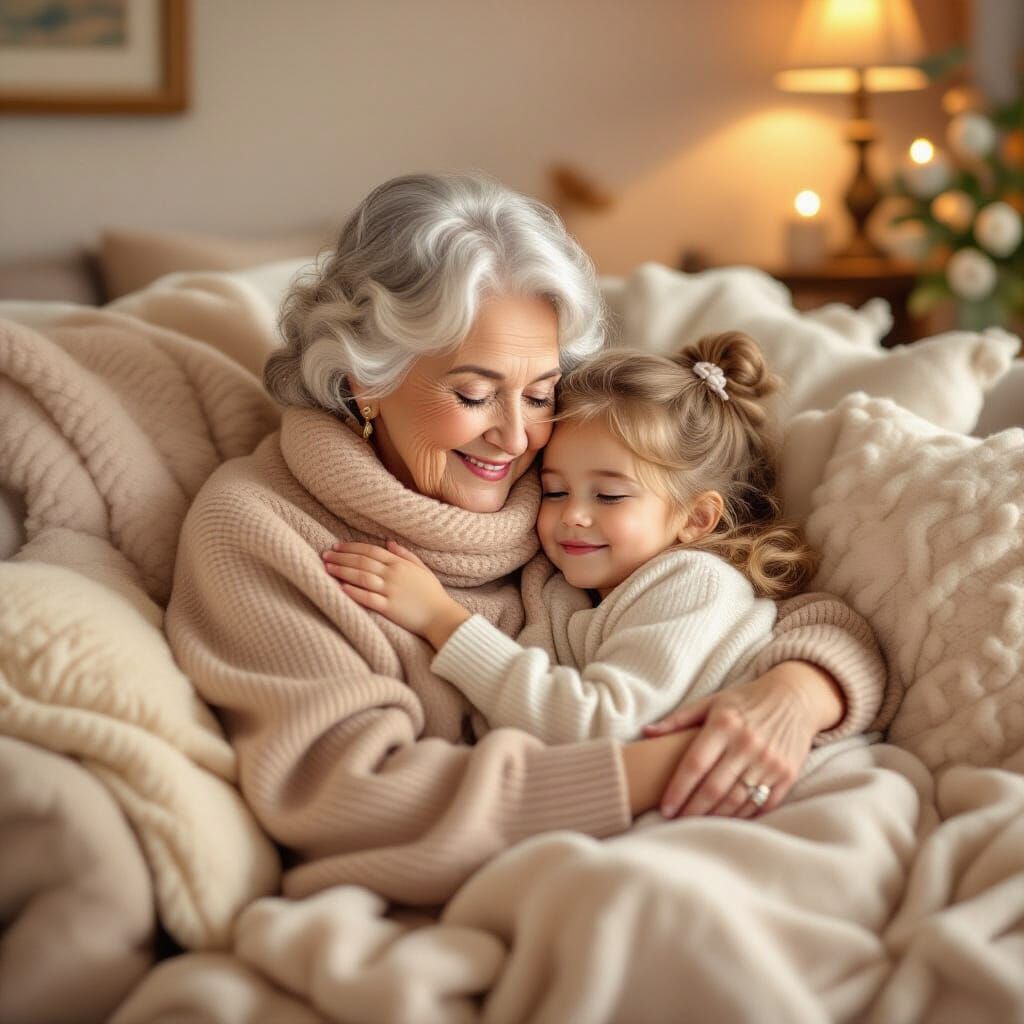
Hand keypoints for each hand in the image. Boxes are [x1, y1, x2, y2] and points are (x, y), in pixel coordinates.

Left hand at [322, 540, 469, 644]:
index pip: (371, 551)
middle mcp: (393, 575)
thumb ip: (405, 554)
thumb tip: (389, 542)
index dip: (352, 547)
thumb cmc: (432, 593)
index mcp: (400, 564)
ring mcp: (391, 591)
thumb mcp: (421, 569)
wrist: (441, 616)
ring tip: (327, 568)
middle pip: (362, 562)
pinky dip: (354, 592)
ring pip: (361, 577)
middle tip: (325, 555)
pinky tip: (341, 587)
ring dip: (342, 571)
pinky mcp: (389, 608)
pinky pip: (368, 598)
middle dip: (341, 557)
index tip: (337, 546)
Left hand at [641, 661, 842, 819]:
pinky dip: (742, 815)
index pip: (694, 765)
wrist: (795, 697)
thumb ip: (678, 720)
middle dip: (692, 810)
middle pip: (714, 788)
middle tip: (676, 821)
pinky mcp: (787, 774)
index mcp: (724, 724)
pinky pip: (761, 804)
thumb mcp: (711, 702)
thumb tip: (646, 732)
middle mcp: (747, 744)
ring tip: (696, 823)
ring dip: (714, 816)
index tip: (665, 808)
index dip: (677, 790)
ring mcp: (770, 761)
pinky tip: (726, 819)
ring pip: (736, 800)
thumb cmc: (745, 700)